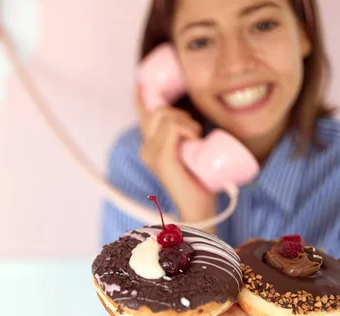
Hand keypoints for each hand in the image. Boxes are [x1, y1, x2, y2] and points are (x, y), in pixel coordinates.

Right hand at [135, 85, 214, 221]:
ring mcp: (151, 154)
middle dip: (180, 113)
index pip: (142, 113)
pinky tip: (194, 139)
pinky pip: (172, 129)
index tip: (141, 82)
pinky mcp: (161, 159)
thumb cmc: (198, 181)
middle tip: (194, 132)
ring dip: (187, 122)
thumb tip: (194, 120)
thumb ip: (184, 139)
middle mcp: (146, 148)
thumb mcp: (188, 153)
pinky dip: (186, 129)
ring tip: (196, 138)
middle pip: (159, 110)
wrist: (198, 208)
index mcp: (150, 145)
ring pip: (166, 116)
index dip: (142, 96)